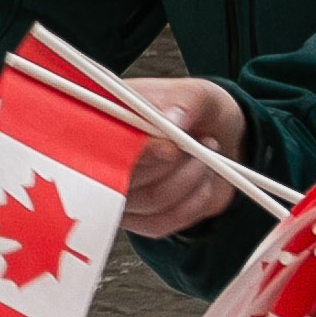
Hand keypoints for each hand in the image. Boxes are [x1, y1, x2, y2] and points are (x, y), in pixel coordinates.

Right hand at [114, 78, 245, 235]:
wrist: (216, 137)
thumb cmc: (196, 110)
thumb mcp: (198, 93)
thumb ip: (185, 102)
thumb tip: (172, 119)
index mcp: (104, 118)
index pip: (99, 140)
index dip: (134, 150)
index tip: (171, 148)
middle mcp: (102, 157)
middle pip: (122, 177)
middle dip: (171, 163)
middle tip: (197, 143)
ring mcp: (117, 192)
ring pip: (150, 200)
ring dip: (189, 178)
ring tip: (205, 155)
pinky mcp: (137, 218)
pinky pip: (161, 223)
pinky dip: (193, 202)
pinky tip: (202, 179)